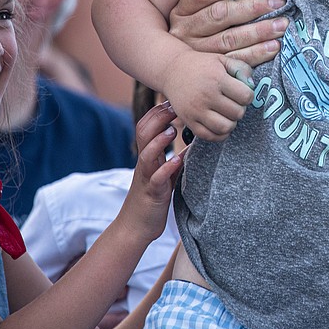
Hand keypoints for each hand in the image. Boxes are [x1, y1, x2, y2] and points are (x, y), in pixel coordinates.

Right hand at [120, 101, 182, 241]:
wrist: (136, 226)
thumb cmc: (152, 198)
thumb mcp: (165, 174)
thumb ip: (174, 158)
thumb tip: (192, 143)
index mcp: (148, 156)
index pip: (146, 126)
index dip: (157, 112)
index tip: (173, 101)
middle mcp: (145, 163)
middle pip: (143, 134)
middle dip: (157, 118)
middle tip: (174, 108)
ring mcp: (146, 177)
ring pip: (146, 154)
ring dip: (159, 141)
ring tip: (173, 131)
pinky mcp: (152, 193)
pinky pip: (157, 179)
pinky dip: (167, 169)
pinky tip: (178, 161)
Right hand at [160, 48, 254, 141]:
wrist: (172, 70)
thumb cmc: (202, 65)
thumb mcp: (223, 60)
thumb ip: (242, 68)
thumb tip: (251, 86)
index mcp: (217, 79)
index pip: (246, 96)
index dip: (248, 95)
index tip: (242, 92)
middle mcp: (206, 96)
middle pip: (238, 113)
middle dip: (240, 108)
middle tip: (233, 103)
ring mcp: (196, 111)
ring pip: (225, 128)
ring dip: (231, 122)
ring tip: (227, 114)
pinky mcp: (188, 121)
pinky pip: (210, 137)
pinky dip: (219, 134)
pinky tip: (219, 123)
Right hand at [169, 0, 286, 66]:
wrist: (182, 70)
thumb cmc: (200, 28)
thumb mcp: (198, 10)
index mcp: (182, 11)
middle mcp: (186, 31)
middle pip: (221, 15)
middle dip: (253, 8)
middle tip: (279, 3)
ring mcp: (197, 52)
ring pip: (230, 39)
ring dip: (259, 31)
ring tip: (281, 25)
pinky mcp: (212, 69)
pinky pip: (236, 60)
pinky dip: (257, 53)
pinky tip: (273, 47)